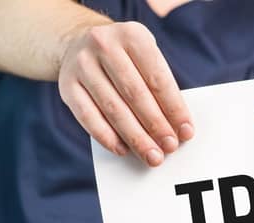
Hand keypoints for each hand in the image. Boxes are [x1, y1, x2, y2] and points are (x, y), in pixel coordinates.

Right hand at [58, 21, 193, 165]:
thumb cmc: (127, 58)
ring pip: (113, 108)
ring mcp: (82, 64)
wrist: (80, 42)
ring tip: (152, 155)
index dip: (174, 108)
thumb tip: (176, 126)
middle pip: (135, 95)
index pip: (158, 79)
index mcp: (132, 35)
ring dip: (135, 137)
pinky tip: (123, 150)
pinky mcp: (67, 85)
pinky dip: (107, 137)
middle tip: (170, 147)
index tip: (186, 131)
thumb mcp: (146, 56)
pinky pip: (88, 116)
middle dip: (156, 125)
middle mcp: (103, 44)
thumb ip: (161, 85)